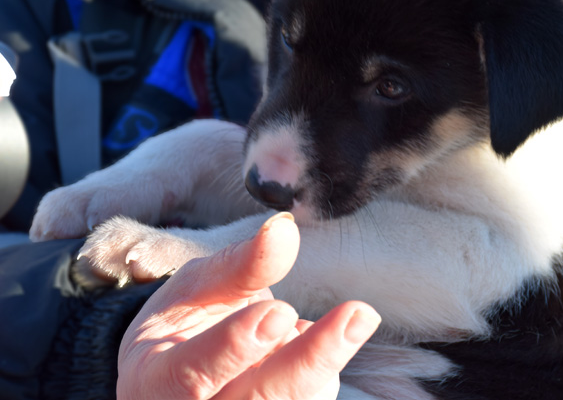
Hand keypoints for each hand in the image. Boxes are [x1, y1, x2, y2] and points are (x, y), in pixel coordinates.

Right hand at [118, 213, 380, 399]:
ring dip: (325, 361)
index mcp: (156, 381)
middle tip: (360, 314)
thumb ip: (239, 265)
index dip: (235, 346)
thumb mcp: (198, 286)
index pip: (192, 374)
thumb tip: (284, 227)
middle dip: (311, 358)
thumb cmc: (184, 323)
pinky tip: (307, 348)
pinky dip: (323, 372)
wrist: (184, 374)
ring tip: (335, 320)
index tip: (281, 311)